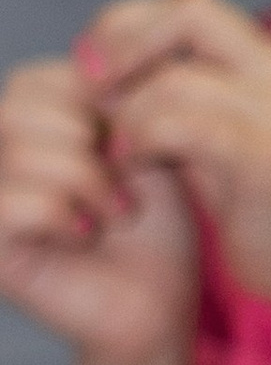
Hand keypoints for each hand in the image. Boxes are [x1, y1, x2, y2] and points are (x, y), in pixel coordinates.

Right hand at [0, 56, 199, 364]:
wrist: (161, 297)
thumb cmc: (152, 222)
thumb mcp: (138, 143)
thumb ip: (108, 99)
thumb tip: (87, 66)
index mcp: (24, 126)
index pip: (35, 80)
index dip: (93, 104)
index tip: (132, 146)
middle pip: (18, 107)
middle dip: (88, 140)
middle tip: (125, 182)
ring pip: (17, 149)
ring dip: (85, 179)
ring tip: (114, 211)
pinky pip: (10, 201)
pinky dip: (62, 213)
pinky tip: (86, 233)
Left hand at [80, 0, 270, 309]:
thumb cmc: (252, 193)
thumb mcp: (209, 125)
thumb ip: (169, 87)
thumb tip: (96, 61)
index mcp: (264, 56)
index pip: (187, 4)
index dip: (129, 22)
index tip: (91, 62)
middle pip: (187, 17)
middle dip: (126, 48)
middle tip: (91, 90)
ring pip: (172, 81)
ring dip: (126, 115)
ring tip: (114, 149)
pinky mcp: (261, 154)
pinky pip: (179, 126)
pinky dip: (141, 142)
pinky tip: (131, 165)